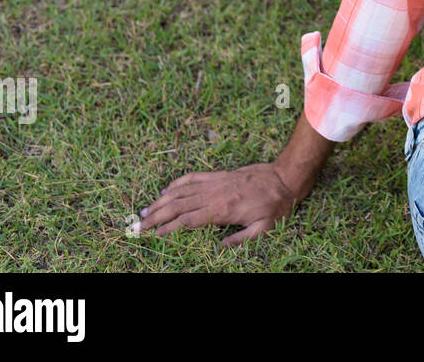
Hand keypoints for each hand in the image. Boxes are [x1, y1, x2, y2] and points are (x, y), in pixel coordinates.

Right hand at [138, 163, 297, 246]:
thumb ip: (240, 240)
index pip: (188, 220)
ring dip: (161, 201)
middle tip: (139, 225)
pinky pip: (194, 177)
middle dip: (157, 216)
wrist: (284, 178)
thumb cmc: (275, 206)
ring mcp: (216, 183)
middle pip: (178, 205)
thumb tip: (218, 249)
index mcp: (223, 210)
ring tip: (145, 210)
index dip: (169, 228)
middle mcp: (215, 194)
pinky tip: (165, 190)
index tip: (153, 235)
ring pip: (182, 191)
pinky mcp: (219, 175)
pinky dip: (177, 183)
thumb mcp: (263, 229)